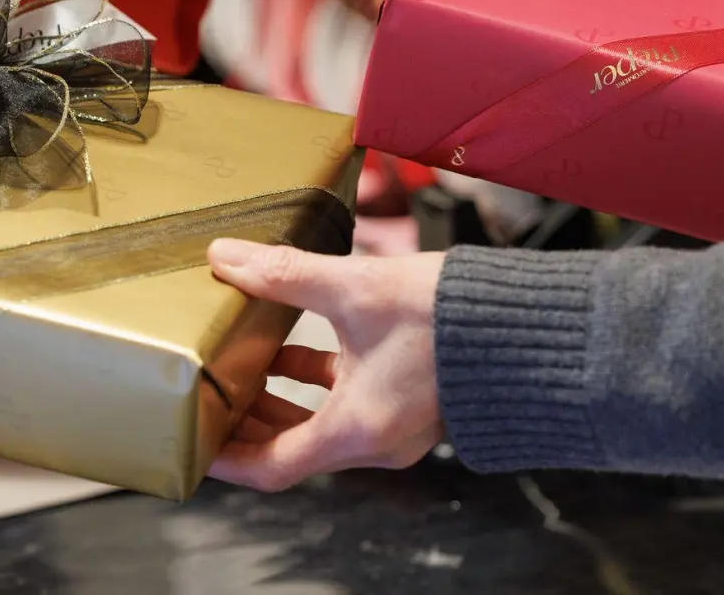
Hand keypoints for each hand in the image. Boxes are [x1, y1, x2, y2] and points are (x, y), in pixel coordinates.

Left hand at [204, 239, 445, 491]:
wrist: (531, 319)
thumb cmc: (452, 316)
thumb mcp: (357, 288)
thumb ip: (286, 273)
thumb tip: (228, 257)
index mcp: (358, 431)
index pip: (273, 467)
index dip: (226, 459)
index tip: (193, 445)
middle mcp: (376, 440)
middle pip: (292, 448)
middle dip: (245, 425)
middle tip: (205, 399)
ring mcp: (396, 424)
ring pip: (318, 424)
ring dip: (278, 400)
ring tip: (237, 367)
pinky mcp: (409, 399)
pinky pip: (348, 401)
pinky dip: (314, 380)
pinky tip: (290, 344)